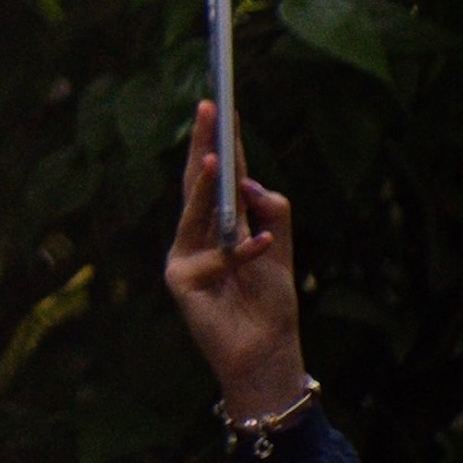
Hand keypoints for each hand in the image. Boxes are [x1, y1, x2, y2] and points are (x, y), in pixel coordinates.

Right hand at [164, 98, 303, 419]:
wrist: (266, 354)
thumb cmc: (270, 306)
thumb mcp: (280, 252)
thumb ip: (272, 214)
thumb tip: (250, 182)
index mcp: (219, 225)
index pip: (220, 177)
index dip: (221, 143)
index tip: (223, 108)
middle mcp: (197, 235)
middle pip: (198, 183)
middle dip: (204, 145)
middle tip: (208, 108)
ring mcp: (184, 256)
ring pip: (196, 213)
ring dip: (207, 186)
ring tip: (218, 159)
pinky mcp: (182, 280)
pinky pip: (215, 256)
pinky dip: (241, 250)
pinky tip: (261, 244)